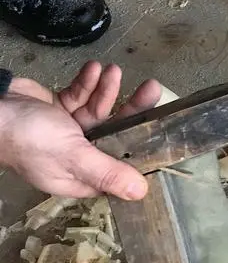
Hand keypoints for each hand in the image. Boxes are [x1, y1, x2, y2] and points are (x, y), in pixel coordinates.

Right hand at [0, 62, 161, 200]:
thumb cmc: (29, 138)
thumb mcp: (72, 157)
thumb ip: (107, 172)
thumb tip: (141, 194)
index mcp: (79, 176)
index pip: (119, 167)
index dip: (140, 149)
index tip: (163, 129)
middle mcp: (77, 154)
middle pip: (116, 132)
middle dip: (133, 109)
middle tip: (151, 87)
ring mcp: (68, 130)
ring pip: (100, 109)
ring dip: (108, 89)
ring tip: (112, 71)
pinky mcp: (59, 108)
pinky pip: (81, 95)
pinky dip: (88, 83)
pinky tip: (93, 69)